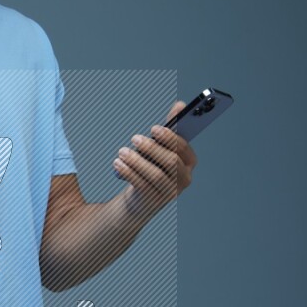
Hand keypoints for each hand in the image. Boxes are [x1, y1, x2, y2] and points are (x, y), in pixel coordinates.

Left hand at [113, 99, 197, 217]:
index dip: (169, 138)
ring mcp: (170, 192)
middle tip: (134, 138)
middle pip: (171, 161)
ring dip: (137, 161)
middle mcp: (184, 178)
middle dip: (152, 148)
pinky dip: (129, 173)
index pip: (183, 148)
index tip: (154, 128)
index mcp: (189, 162)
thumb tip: (180, 104)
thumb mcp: (160, 147)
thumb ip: (170, 128)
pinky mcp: (154, 201)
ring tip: (122, 152)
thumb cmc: (152, 166)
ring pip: (156, 174)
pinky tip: (117, 164)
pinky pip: (142, 185)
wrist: (141, 198)